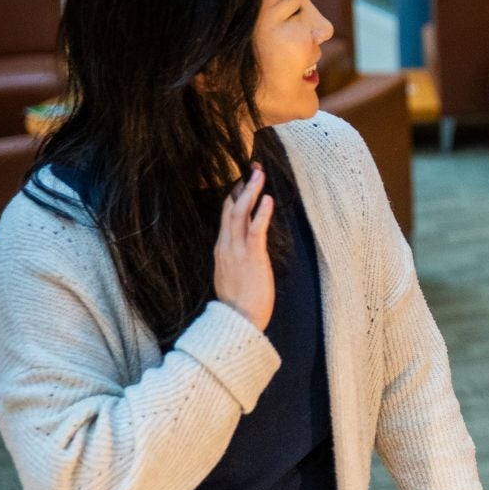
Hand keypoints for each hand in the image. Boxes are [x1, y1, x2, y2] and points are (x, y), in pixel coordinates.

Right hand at [214, 163, 275, 330]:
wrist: (238, 322)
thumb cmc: (239, 303)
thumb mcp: (231, 275)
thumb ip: (234, 258)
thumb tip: (243, 247)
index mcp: (221, 249)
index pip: (225, 216)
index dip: (233, 196)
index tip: (241, 181)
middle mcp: (225, 245)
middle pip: (231, 208)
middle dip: (242, 186)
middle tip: (252, 168)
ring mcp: (236, 250)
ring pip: (240, 213)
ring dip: (251, 191)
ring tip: (259, 173)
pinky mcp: (251, 257)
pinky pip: (256, 230)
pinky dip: (261, 213)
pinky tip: (267, 198)